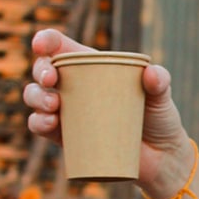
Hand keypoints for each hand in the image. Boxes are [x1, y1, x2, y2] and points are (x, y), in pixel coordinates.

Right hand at [24, 29, 189, 187]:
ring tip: (53, 105)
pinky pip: (41, 126)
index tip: (41, 45)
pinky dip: (38, 123)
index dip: (46, 41)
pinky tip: (48, 123)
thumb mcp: (162, 97)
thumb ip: (160, 82)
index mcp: (93, 67)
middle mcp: (75, 86)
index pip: (62, 47)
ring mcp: (68, 110)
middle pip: (44, 70)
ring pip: (36, 96)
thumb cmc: (160, 118)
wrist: (161, 156)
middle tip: (51, 79)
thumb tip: (151, 73)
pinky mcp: (66, 136)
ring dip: (36, 97)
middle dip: (40, 70)